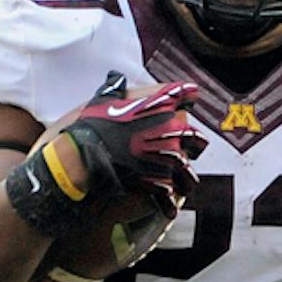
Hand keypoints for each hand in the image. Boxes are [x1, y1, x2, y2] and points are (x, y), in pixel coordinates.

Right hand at [49, 76, 205, 213]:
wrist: (85, 155)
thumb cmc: (91, 126)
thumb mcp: (102, 100)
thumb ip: (114, 89)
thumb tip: (116, 78)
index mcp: (161, 104)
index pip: (187, 94)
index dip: (188, 98)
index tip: (190, 100)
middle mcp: (172, 128)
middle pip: (197, 139)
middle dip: (192, 145)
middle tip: (181, 150)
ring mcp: (170, 155)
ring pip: (189, 170)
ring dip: (183, 176)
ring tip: (175, 181)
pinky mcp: (163, 180)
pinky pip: (174, 194)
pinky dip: (168, 201)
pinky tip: (164, 204)